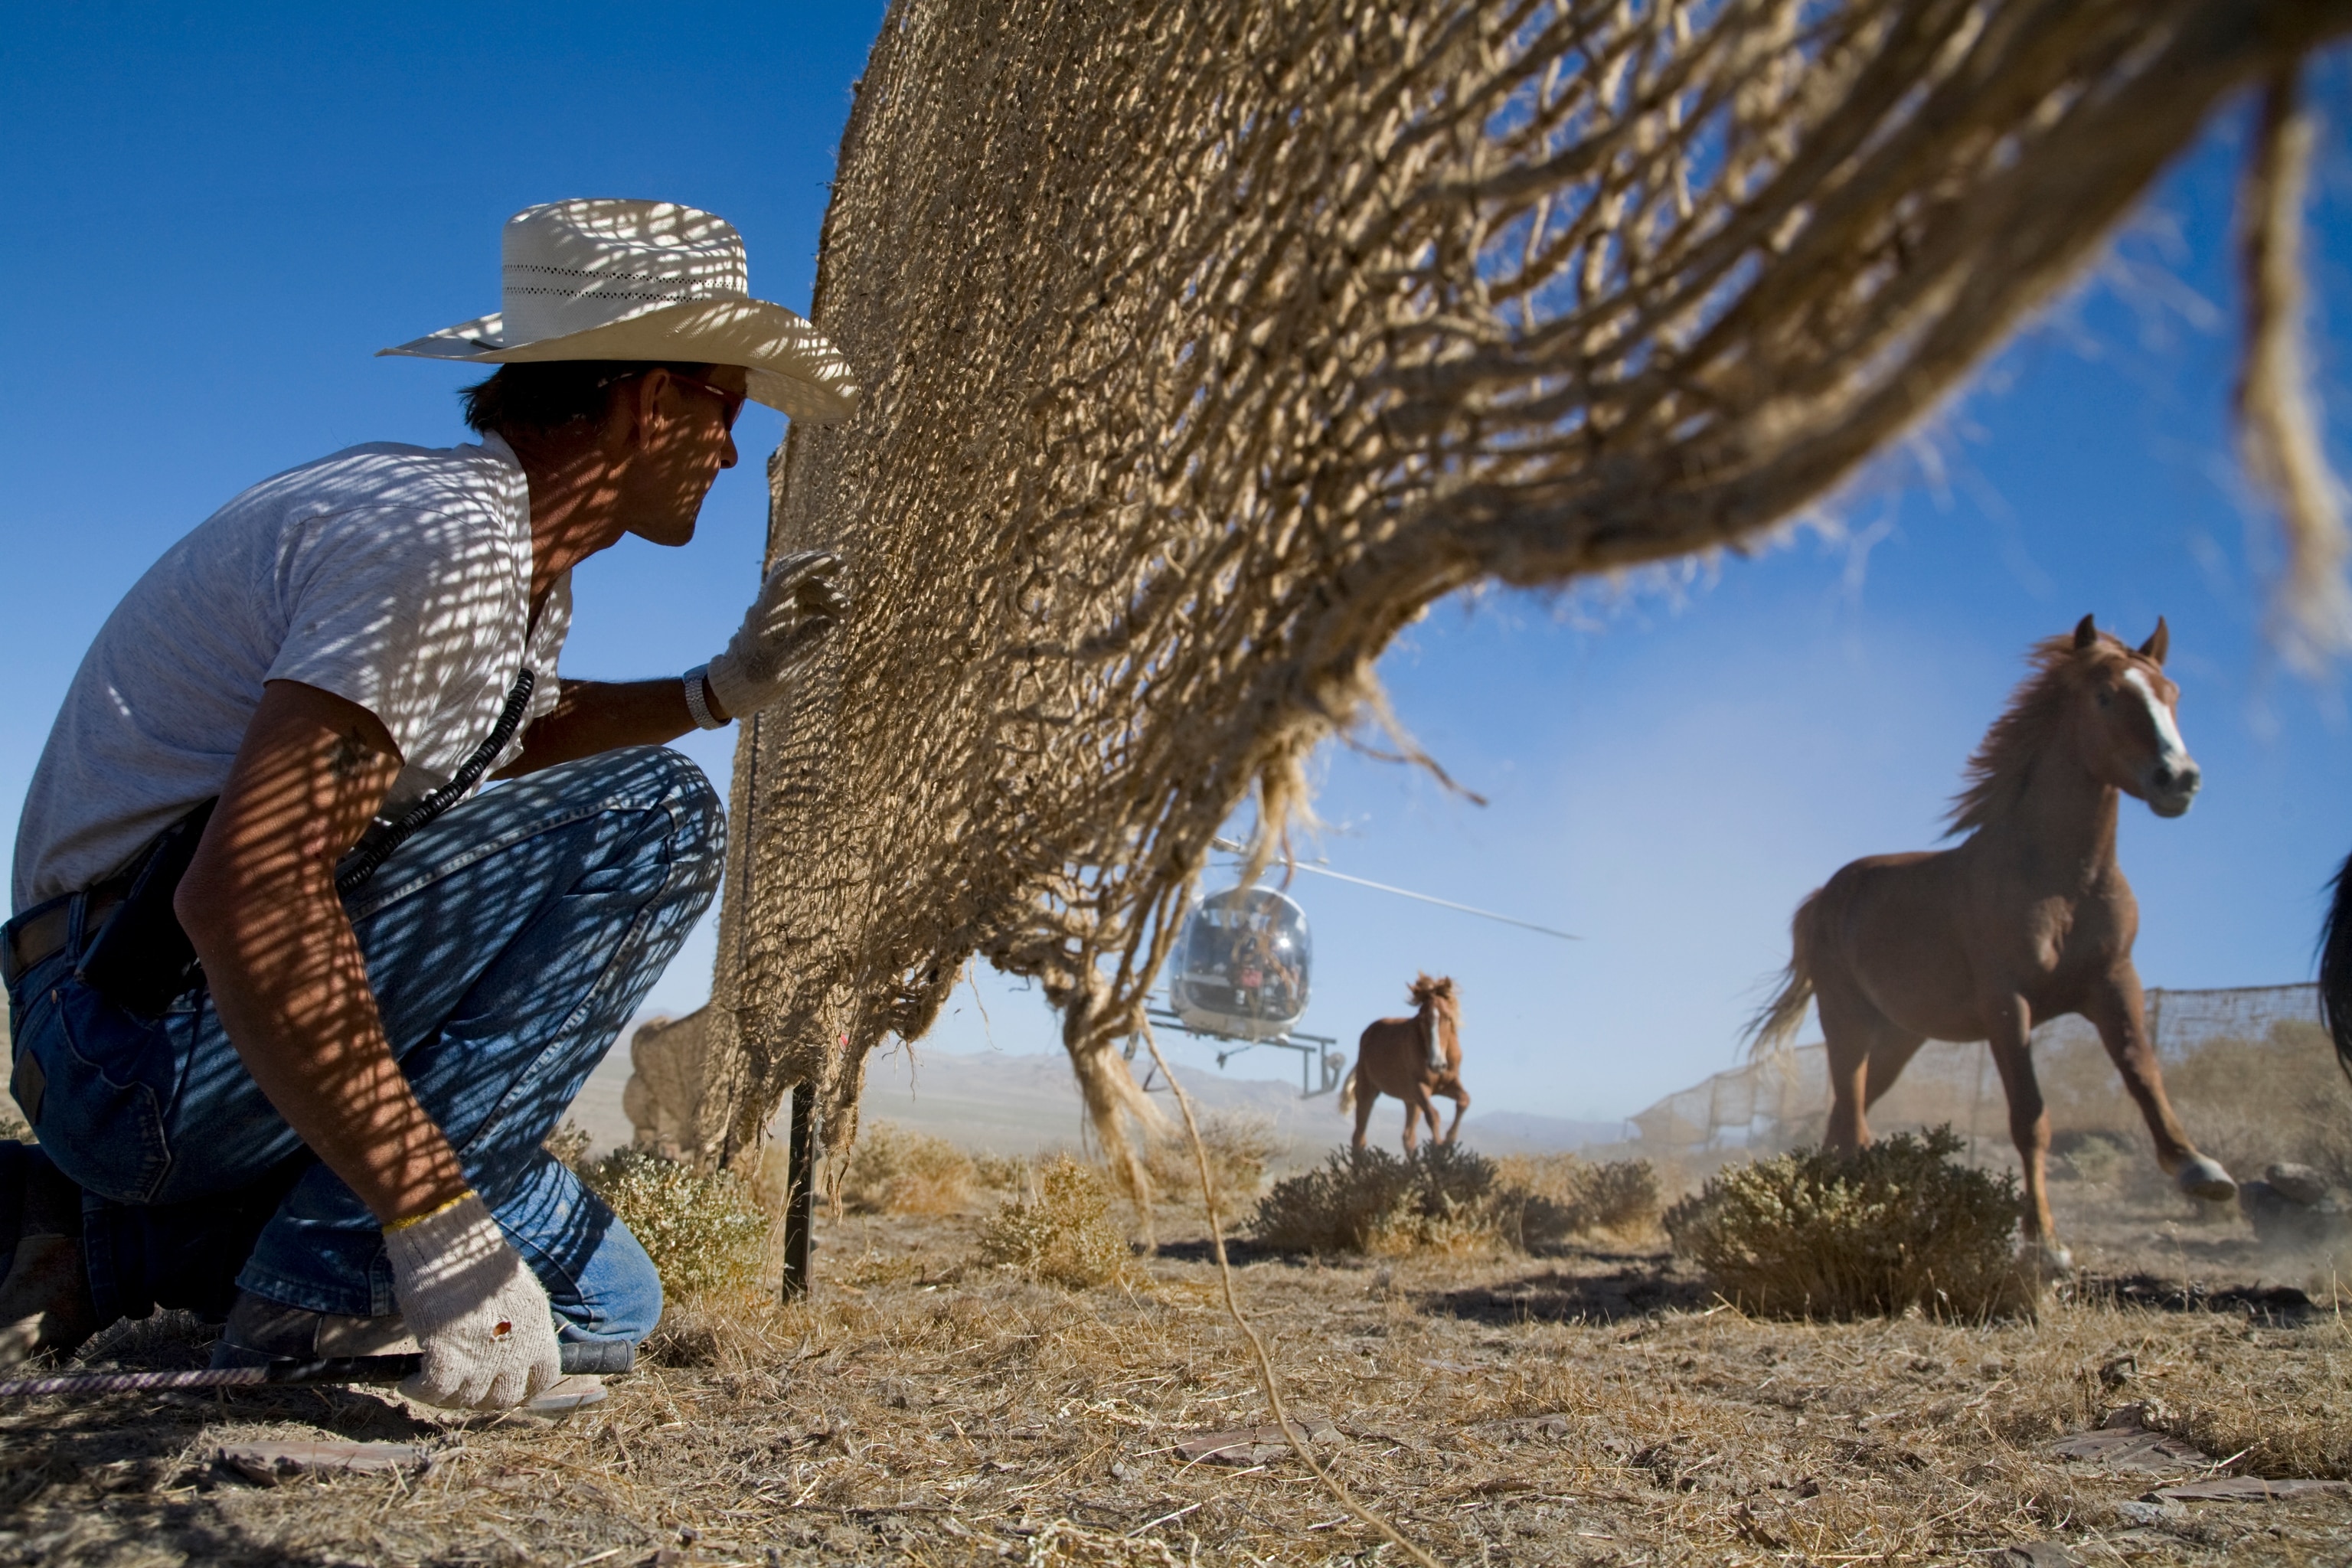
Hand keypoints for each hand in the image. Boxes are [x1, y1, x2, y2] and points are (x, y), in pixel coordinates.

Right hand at [382, 1193, 561, 1410]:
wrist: (448, 1238)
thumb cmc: (476, 1258)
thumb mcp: (516, 1291)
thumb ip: (520, 1323)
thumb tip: (512, 1347)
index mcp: (538, 1326)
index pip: (543, 1377)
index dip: (522, 1388)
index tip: (502, 1387)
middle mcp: (515, 1346)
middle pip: (504, 1397)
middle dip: (482, 1398)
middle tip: (462, 1389)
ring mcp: (482, 1354)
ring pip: (467, 1399)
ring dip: (448, 1397)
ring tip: (432, 1384)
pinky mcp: (446, 1352)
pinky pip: (434, 1391)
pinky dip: (419, 1391)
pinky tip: (410, 1382)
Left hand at [705, 550, 845, 718]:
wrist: (738, 684)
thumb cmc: (757, 679)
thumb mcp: (782, 667)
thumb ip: (805, 643)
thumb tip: (830, 623)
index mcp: (766, 613)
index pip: (785, 579)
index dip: (808, 566)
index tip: (831, 560)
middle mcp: (771, 606)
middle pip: (793, 575)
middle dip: (817, 566)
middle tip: (842, 566)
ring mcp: (777, 611)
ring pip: (803, 588)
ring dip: (825, 593)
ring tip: (845, 610)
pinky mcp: (784, 618)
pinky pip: (805, 602)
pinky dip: (822, 605)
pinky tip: (836, 618)